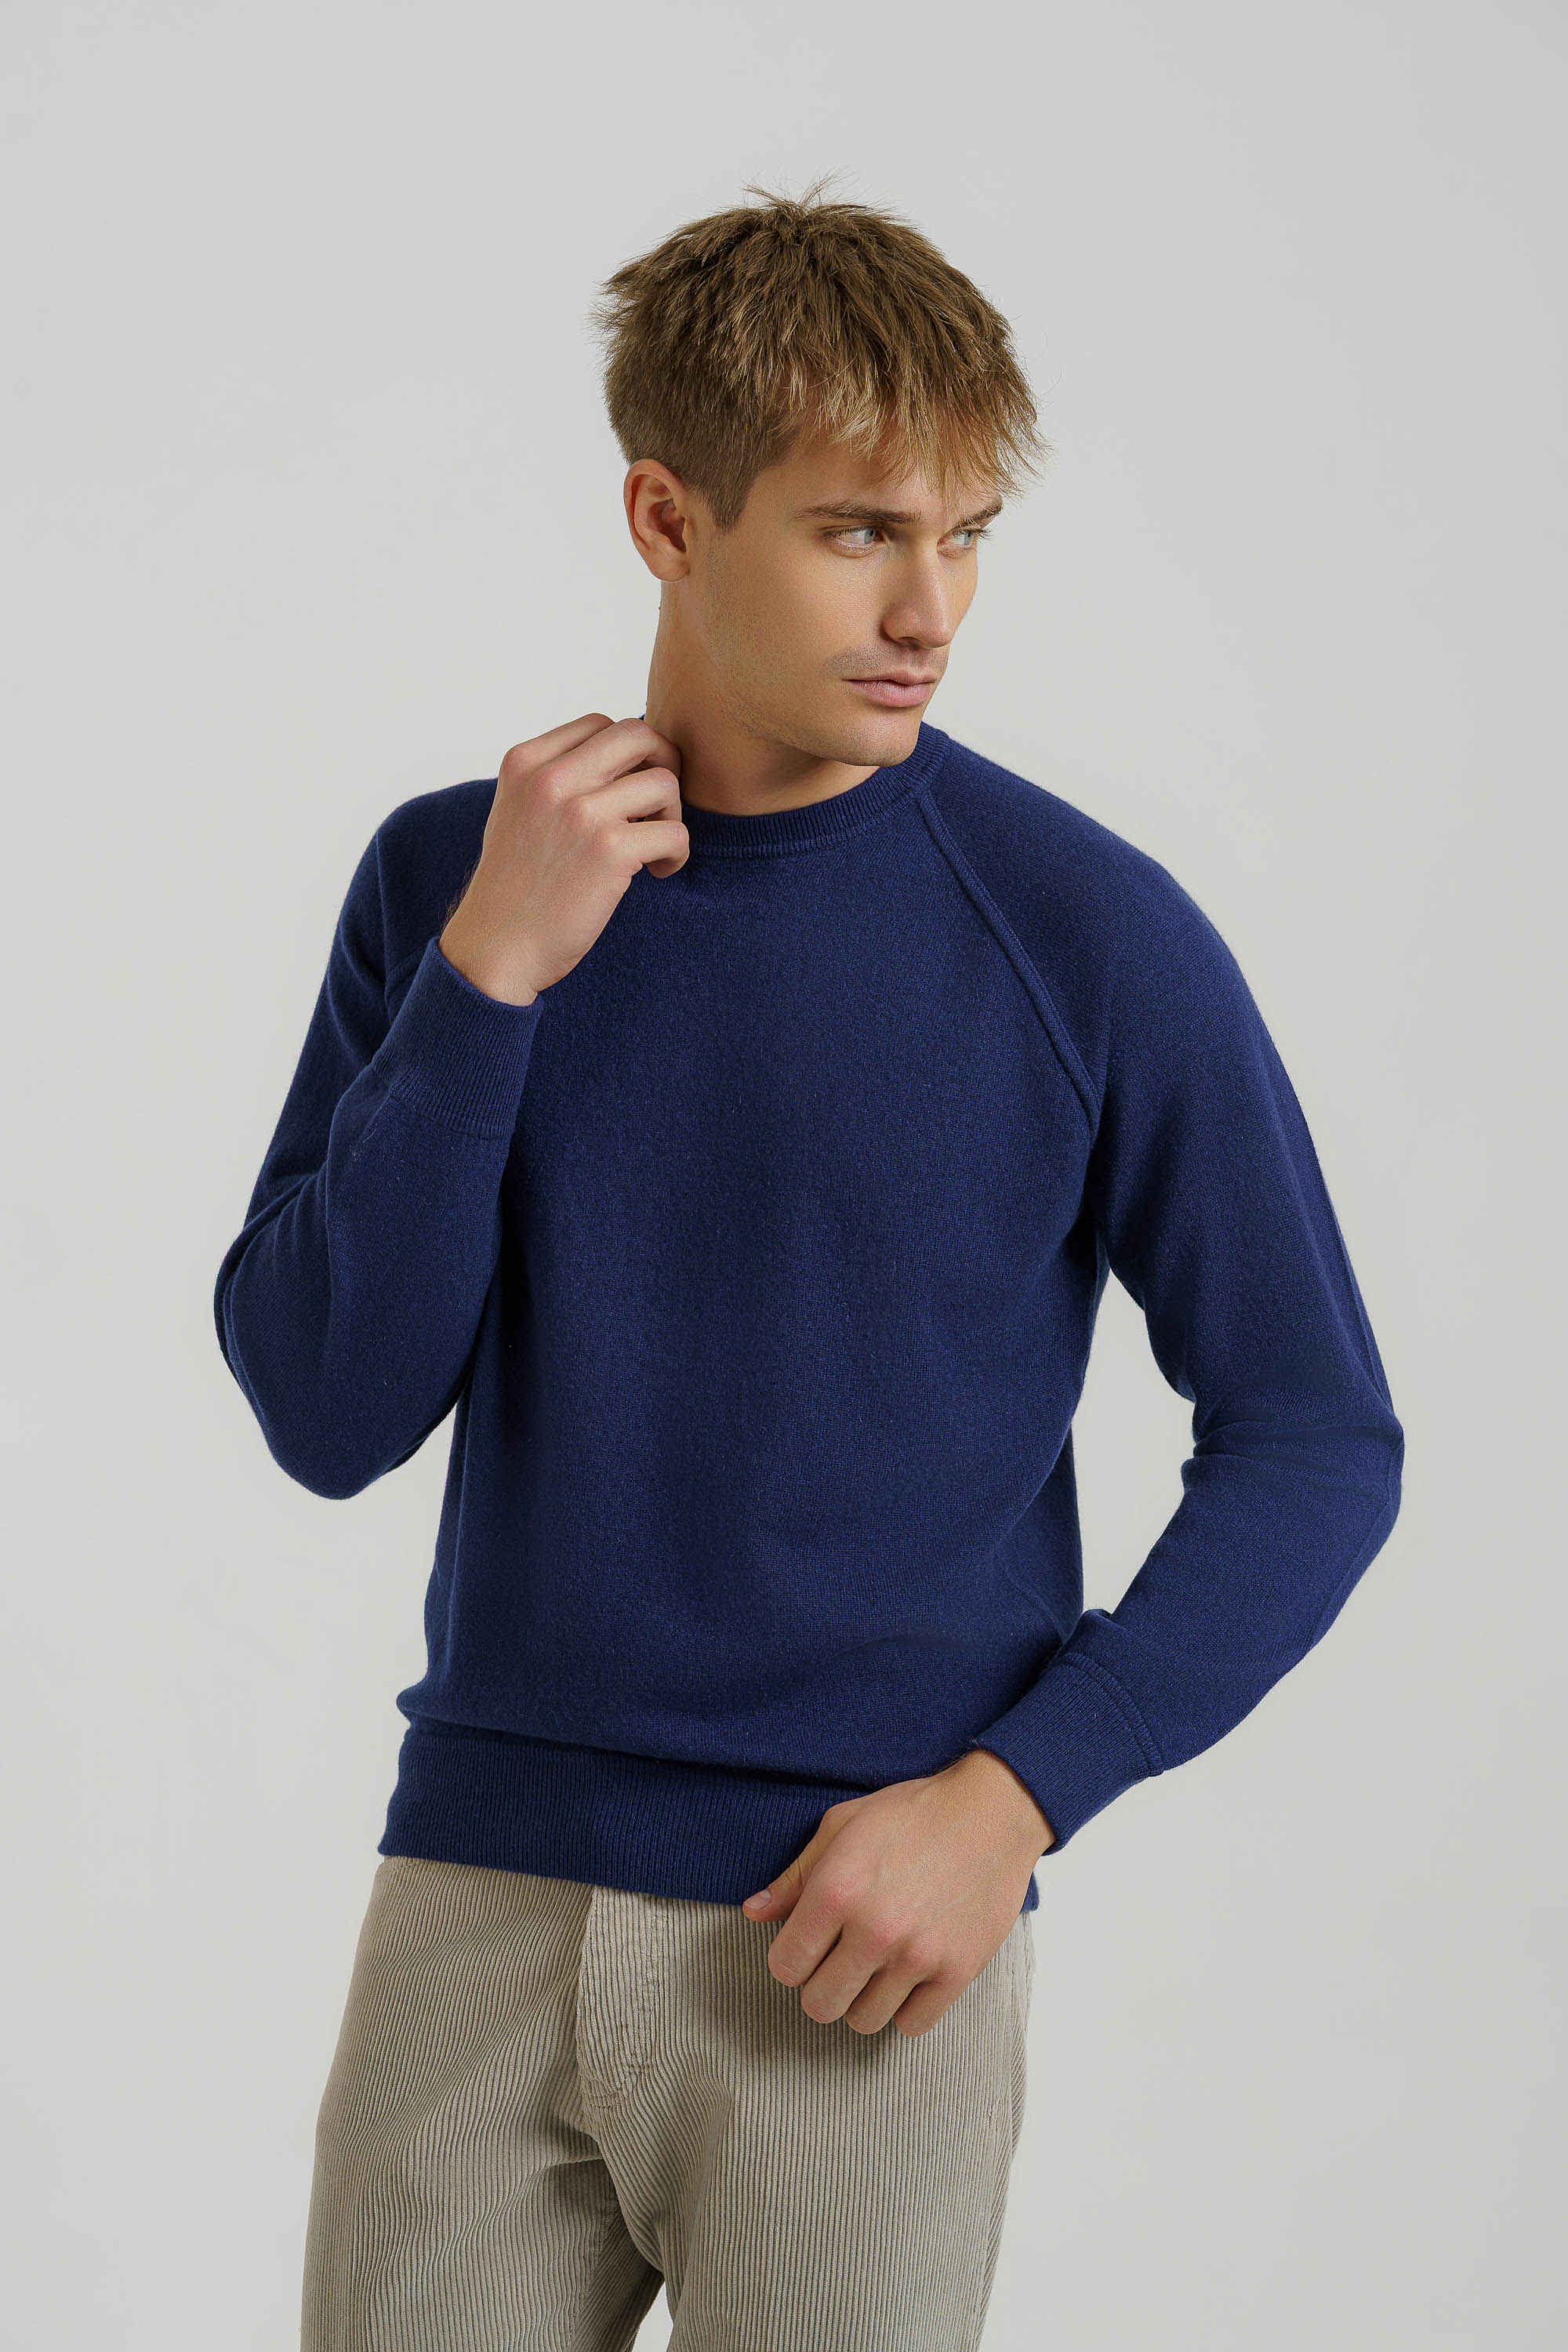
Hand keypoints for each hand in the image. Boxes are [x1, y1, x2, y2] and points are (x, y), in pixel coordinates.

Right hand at [439, 714, 687, 1004]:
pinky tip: (656, 872)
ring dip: (671, 816)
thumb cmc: (514, 887)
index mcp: (525, 762)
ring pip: (664, 783)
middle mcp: (551, 778)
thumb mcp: (516, 811)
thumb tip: (623, 761)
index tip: (626, 792)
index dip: (627, 755)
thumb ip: (556, 779)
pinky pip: (675, 832)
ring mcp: (580, 812)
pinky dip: (676, 853)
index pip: (599, 725)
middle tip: (656, 808)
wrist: (496, 947)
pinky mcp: (609, 850)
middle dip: (662, 766)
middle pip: (638, 735)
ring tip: (652, 848)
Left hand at [741, 1749, 1054, 2038]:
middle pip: (820, 2004)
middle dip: (821, 1986)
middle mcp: (873, 1930)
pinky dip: (905, 2007)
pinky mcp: (957, 1972)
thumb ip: (795, 1876)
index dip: (790, 1959)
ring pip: (864, 2019)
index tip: (807, 1947)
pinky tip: (908, 1975)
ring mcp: (917, 1956)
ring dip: (863, 1997)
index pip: (786, 1966)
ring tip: (875, 1965)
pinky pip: (912, 2025)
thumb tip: (754, 1912)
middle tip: (839, 1960)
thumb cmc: (912, 1814)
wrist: (991, 1813)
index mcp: (837, 1891)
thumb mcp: (841, 1827)